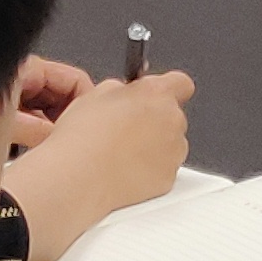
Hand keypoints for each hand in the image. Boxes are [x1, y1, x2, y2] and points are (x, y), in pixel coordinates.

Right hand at [0, 71, 191, 260]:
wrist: (80, 178)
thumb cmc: (84, 138)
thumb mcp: (94, 95)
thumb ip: (120, 89)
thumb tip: (124, 93)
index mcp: (156, 94)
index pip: (180, 83)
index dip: (166, 88)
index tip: (152, 96)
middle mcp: (172, 120)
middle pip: (172, 115)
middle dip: (154, 119)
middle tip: (125, 128)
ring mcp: (173, 151)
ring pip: (170, 143)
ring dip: (154, 144)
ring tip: (121, 152)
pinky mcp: (169, 177)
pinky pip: (164, 168)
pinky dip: (151, 168)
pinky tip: (124, 169)